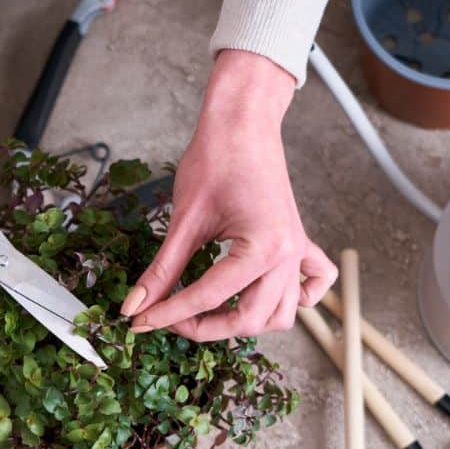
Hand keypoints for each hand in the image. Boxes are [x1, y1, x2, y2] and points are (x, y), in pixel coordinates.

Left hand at [119, 51, 336, 340]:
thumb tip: (136, 305)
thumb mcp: (184, 219)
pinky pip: (312, 284)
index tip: (141, 322)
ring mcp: (297, 251)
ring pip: (281, 314)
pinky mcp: (298, 243)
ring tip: (208, 313)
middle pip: (251, 319)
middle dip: (207, 327)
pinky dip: (297, 299)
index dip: (170, 314)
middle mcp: (287, 256)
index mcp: (263, 248)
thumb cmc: (216, 158)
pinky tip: (267, 296)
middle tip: (168, 317)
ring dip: (247, 322)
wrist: (243, 121)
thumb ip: (163, 269)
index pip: (210, 297)